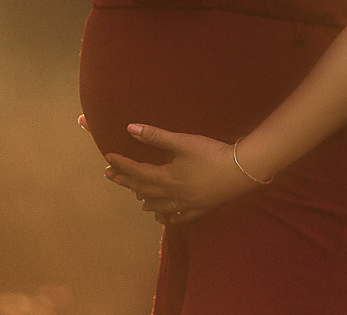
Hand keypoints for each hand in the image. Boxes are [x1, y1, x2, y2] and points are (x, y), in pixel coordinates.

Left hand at [103, 122, 259, 225]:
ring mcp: (186, 205)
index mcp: (166, 177)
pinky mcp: (199, 209)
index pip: (137, 171)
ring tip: (137, 197)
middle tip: (111, 176)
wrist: (239, 172)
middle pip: (144, 189)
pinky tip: (164, 216)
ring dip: (145, 199)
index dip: (121, 165)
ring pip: (159, 206)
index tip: (107, 158)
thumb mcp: (182, 142)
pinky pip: (179, 217)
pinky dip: (167, 217)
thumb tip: (130, 128)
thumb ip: (156, 136)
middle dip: (126, 181)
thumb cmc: (210, 154)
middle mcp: (172, 194)